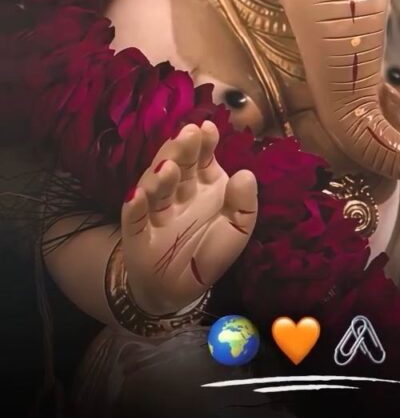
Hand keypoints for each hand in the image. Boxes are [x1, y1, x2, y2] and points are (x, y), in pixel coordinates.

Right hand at [120, 120, 257, 314]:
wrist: (179, 289)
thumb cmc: (209, 251)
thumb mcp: (237, 230)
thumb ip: (245, 204)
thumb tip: (247, 173)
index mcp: (204, 184)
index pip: (203, 157)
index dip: (205, 142)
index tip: (208, 127)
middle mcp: (178, 191)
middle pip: (178, 165)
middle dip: (181, 149)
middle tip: (188, 134)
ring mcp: (155, 209)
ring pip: (155, 187)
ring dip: (160, 175)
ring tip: (168, 167)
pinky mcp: (137, 232)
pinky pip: (134, 218)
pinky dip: (135, 206)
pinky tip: (138, 196)